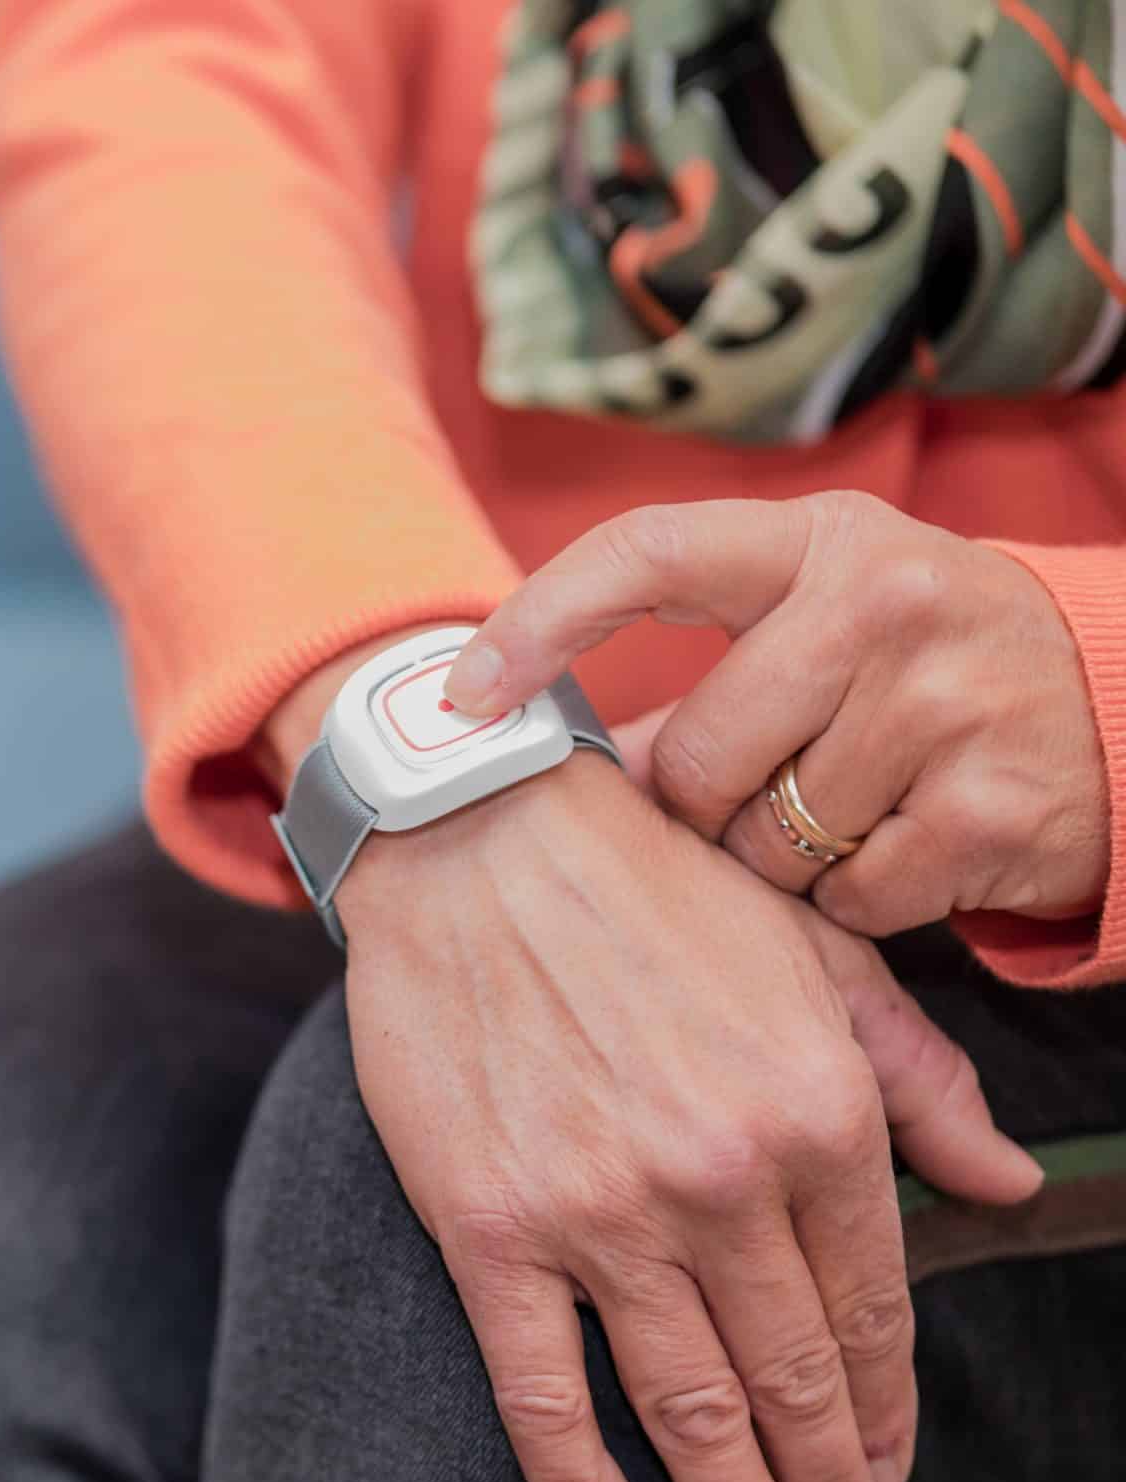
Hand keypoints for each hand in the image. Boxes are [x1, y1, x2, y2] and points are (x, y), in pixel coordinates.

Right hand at [337, 755, 1041, 1481]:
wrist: (473, 838)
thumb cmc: (649, 890)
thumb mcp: (815, 960)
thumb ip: (917, 1080)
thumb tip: (1002, 1187)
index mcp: (816, 1113)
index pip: (871, 1315)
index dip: (886, 1420)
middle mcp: (722, 1179)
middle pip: (793, 1387)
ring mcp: (600, 1211)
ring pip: (687, 1408)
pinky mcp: (488, 1225)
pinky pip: (539, 1386)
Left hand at [441, 493, 1107, 937]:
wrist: (1116, 716)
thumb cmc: (910, 677)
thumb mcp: (814, 634)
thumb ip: (692, 682)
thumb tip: (524, 752)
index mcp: (819, 541)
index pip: (647, 553)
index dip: (540, 621)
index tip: (461, 691)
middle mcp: (889, 597)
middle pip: (697, 754)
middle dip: (705, 803)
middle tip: (770, 790)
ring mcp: (951, 697)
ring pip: (767, 838)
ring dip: (783, 859)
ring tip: (851, 810)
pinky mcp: (996, 803)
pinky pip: (852, 900)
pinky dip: (861, 902)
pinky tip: (909, 848)